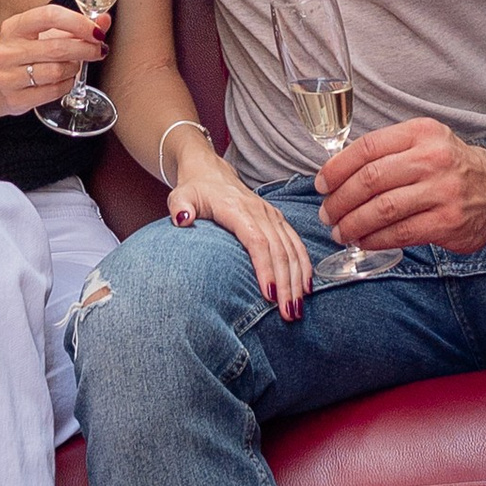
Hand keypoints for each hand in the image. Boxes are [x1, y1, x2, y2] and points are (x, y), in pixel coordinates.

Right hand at [0, 3, 109, 115]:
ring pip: (57, 71)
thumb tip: (104, 21)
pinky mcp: (16, 99)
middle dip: (86, 49)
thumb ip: (74, 26)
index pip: (50, 16)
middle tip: (99, 50)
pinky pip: (54, 91)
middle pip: (58, 47)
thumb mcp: (42, 34)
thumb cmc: (22, 53)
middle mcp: (8, 50)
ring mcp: (9, 76)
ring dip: (75, 68)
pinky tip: (65, 80)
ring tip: (75, 65)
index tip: (96, 30)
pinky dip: (67, 85)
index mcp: (15, 27)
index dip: (78, 22)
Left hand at [168, 154, 313, 316]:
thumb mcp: (180, 195)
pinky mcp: (278, 220)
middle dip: (286, 283)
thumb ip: (179, 207)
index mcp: (237, 209)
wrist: (211, 172)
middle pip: (279, 250)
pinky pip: (296, 244)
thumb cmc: (195, 190)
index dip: (266, 267)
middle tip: (287, 313)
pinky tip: (306, 287)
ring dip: (297, 280)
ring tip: (296, 309)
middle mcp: (260, 212)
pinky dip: (304, 266)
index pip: (257, 241)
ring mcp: (272, 216)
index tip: (269, 295)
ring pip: (291, 249)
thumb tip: (182, 220)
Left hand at [317, 119, 485, 258]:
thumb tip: (338, 172)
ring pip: (383, 209)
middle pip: (371, 179)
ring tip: (341, 230)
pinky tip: (364, 240)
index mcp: (421, 133)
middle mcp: (432, 158)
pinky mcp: (447, 221)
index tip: (322, 184)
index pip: (367, 148)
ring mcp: (442, 191)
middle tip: (327, 212)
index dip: (337, 168)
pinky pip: (400, 232)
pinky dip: (375, 239)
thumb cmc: (450, 166)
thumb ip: (387, 151)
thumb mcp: (424, 142)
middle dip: (341, 200)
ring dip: (354, 223)